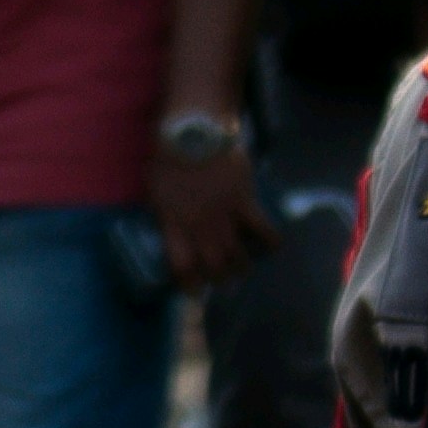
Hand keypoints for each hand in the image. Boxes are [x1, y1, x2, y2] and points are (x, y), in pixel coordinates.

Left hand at [151, 138, 274, 297]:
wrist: (193, 134)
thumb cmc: (167, 158)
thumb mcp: (154, 189)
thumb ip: (163, 211)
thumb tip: (165, 225)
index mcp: (173, 224)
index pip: (182, 265)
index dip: (189, 284)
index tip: (193, 293)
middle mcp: (199, 226)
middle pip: (213, 265)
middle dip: (218, 280)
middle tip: (222, 284)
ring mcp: (223, 215)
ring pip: (236, 253)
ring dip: (241, 266)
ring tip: (243, 270)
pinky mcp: (245, 201)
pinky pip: (262, 228)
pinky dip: (270, 240)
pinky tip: (273, 248)